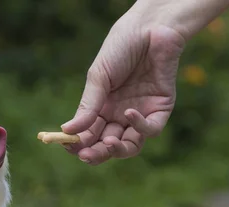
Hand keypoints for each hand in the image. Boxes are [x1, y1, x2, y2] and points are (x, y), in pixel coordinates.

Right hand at [62, 20, 185, 164]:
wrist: (150, 28)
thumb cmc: (121, 48)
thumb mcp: (99, 77)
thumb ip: (88, 105)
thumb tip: (67, 131)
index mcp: (102, 108)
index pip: (89, 135)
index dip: (79, 143)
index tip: (68, 146)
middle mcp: (120, 115)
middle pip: (108, 146)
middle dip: (96, 153)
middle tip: (86, 155)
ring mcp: (141, 114)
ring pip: (130, 145)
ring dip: (117, 149)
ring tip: (107, 144)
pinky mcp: (161, 110)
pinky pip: (151, 129)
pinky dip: (139, 126)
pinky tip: (128, 113)